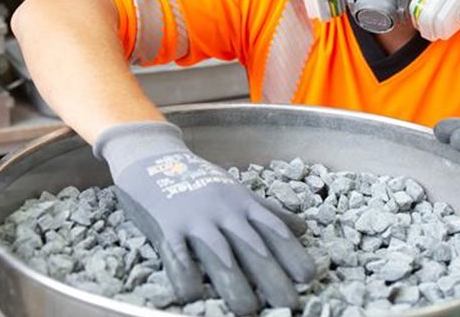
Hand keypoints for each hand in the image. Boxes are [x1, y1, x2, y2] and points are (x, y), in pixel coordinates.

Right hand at [94, 121, 315, 313]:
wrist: (151, 157)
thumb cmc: (198, 179)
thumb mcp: (237, 190)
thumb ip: (268, 211)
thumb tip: (303, 227)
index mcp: (242, 203)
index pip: (273, 229)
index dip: (292, 253)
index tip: (308, 276)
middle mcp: (223, 211)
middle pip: (251, 246)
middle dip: (270, 276)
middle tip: (288, 303)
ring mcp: (194, 217)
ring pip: (217, 253)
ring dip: (233, 282)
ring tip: (246, 309)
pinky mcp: (165, 225)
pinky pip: (176, 253)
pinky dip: (183, 273)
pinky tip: (191, 295)